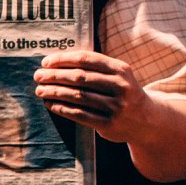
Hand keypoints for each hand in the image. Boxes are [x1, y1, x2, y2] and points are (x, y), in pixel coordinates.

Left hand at [34, 51, 149, 142]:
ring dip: (55, 92)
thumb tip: (58, 62)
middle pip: (80, 78)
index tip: (46, 62)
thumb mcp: (119, 75)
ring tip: (40, 91)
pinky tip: (51, 105)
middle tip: (38, 76)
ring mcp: (115, 107)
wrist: (148, 120)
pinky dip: (62, 109)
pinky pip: (80, 115)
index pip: (86, 59)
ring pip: (78, 96)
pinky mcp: (109, 124)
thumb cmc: (124, 93)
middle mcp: (120, 87)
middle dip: (55, 76)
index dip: (63, 59)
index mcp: (120, 69)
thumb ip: (96, 67)